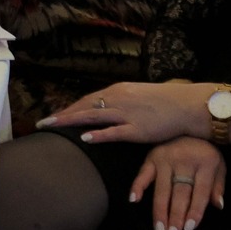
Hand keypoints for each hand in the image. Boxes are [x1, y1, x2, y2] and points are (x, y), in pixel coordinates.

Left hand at [37, 80, 212, 145]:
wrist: (187, 105)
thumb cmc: (164, 103)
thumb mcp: (137, 97)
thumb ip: (120, 102)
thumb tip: (105, 110)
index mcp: (118, 91)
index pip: (87, 100)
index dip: (69, 109)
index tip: (53, 116)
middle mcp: (119, 99)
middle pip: (85, 107)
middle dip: (63, 115)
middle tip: (42, 123)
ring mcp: (128, 114)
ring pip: (93, 116)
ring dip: (71, 121)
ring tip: (52, 126)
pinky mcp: (138, 128)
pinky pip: (114, 132)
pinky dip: (98, 134)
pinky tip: (84, 138)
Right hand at [128, 137, 225, 229]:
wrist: (190, 122)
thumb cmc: (205, 150)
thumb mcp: (219, 165)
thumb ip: (218, 185)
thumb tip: (217, 206)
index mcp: (204, 164)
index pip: (199, 192)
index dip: (195, 211)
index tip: (189, 228)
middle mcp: (183, 162)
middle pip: (180, 193)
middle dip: (176, 216)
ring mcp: (165, 159)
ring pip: (162, 189)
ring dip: (159, 210)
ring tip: (159, 228)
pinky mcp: (152, 157)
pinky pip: (143, 173)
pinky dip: (137, 186)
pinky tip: (134, 200)